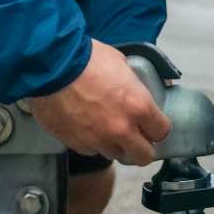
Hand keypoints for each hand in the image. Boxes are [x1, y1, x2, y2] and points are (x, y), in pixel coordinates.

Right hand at [27, 40, 170, 165]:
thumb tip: (137, 88)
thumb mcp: (120, 62)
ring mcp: (97, 140)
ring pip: (115, 154)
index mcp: (138, 106)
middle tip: (135, 136)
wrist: (51, 65)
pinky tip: (85, 125)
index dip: (157, 128)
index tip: (152, 125)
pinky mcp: (75, 144)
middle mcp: (121, 129)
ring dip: (114, 144)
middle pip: (143, 155)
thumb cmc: (85, 58)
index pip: (162, 131)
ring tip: (105, 127)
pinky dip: (90, 142)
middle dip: (142, 147)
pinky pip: (90, 150)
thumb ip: (132, 83)